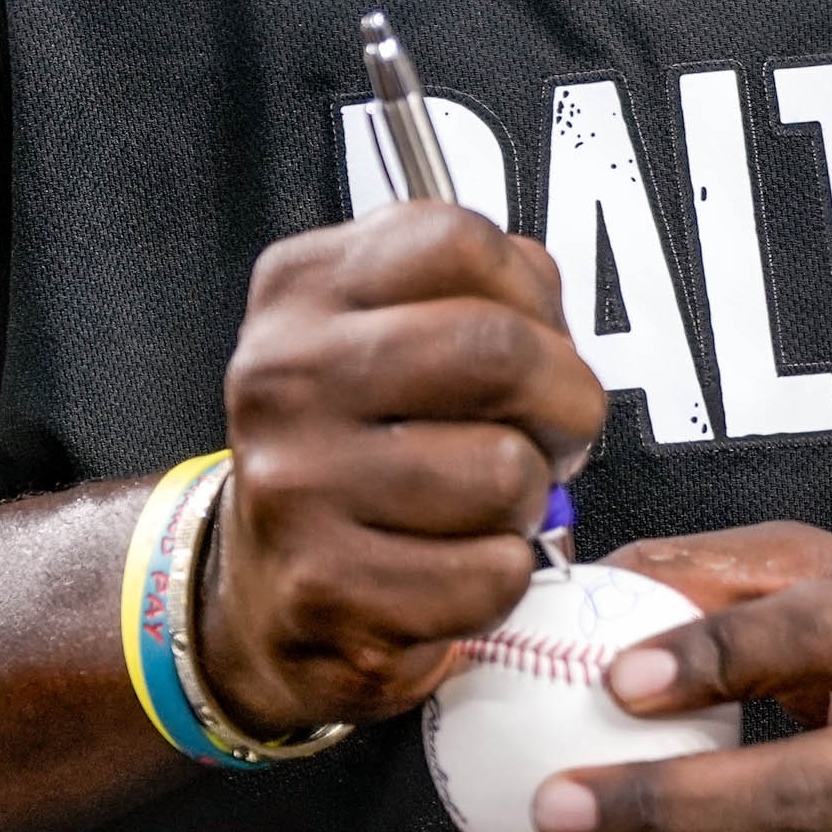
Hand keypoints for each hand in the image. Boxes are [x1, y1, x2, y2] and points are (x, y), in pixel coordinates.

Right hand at [202, 203, 606, 739]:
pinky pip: (491, 572)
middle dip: (567, 400)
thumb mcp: (384, 333)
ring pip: (503, 469)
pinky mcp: (326, 588)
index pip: (457, 242)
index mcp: (302, 290)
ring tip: (487, 506)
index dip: (534, 296)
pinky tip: (455, 566)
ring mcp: (295, 484)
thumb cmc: (355, 452)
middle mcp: (285, 376)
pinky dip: (504, 577)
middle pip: (495, 348)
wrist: (264, 587)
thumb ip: (477, 295)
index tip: (541, 341)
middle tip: (558, 434)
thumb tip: (555, 326)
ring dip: (529, 500)